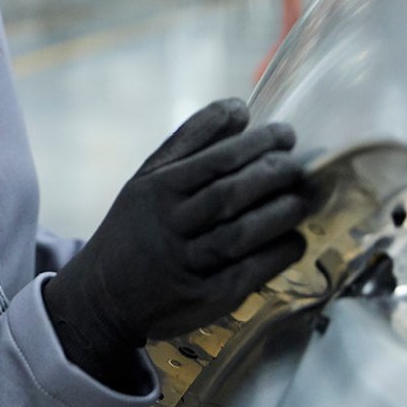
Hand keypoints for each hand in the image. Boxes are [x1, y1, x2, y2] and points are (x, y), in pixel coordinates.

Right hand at [43, 98, 308, 383]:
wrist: (105, 296)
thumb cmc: (136, 227)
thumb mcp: (148, 179)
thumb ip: (191, 142)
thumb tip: (239, 109)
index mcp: (158, 190)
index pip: (214, 160)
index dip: (255, 144)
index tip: (285, 134)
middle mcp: (170, 225)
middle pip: (228, 195)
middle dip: (271, 175)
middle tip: (297, 165)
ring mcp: (187, 264)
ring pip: (239, 234)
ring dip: (278, 214)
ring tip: (301, 199)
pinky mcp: (205, 297)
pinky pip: (248, 272)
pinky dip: (277, 254)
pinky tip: (294, 240)